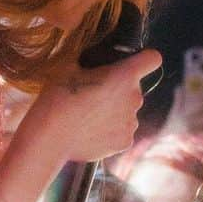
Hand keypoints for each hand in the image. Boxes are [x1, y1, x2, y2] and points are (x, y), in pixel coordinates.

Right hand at [25, 48, 162, 162]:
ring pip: (126, 112)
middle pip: (133, 89)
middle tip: (92, 95)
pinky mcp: (125, 142)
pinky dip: (110, 131)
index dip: (143, 60)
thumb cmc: (58, 98)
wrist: (50, 138)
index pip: (152, 59)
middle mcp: (135, 98)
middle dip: (117, 90)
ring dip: (113, 112)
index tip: (132, 64)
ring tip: (87, 116)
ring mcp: (132, 123)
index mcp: (125, 75)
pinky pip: (121, 132)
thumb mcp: (70, 66)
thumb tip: (94, 59)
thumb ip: (91, 60)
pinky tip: (90, 131)